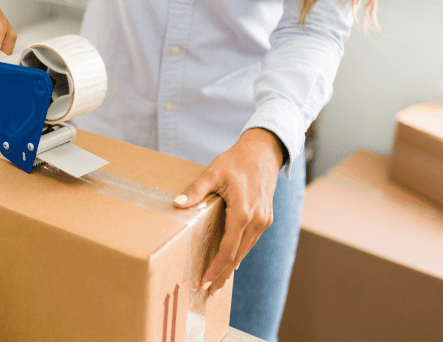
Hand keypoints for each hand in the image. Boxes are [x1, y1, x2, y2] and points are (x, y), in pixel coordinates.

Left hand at [173, 128, 283, 295]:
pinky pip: (251, 241)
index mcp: (242, 213)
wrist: (263, 152)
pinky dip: (240, 253)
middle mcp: (256, 221)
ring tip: (218, 282)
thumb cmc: (236, 161)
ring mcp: (263, 221)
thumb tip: (177, 203)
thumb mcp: (213, 173)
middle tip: (209, 291)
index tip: (205, 281)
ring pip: (245, 250)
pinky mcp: (266, 218)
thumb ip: (196, 190)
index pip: (228, 249)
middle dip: (223, 274)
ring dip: (232, 267)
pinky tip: (232, 262)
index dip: (216, 268)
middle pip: (238, 255)